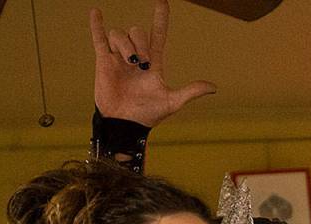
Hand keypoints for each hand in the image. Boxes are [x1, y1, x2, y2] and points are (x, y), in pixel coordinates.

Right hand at [89, 0, 214, 125]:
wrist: (125, 124)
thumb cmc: (148, 115)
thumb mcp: (172, 102)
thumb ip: (191, 92)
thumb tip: (214, 88)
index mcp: (154, 63)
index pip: (158, 35)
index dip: (160, 19)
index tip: (162, 1)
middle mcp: (136, 58)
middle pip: (137, 32)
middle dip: (140, 43)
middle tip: (142, 63)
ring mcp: (119, 59)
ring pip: (120, 35)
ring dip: (125, 44)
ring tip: (129, 62)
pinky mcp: (104, 63)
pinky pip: (99, 39)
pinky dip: (97, 26)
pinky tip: (96, 13)